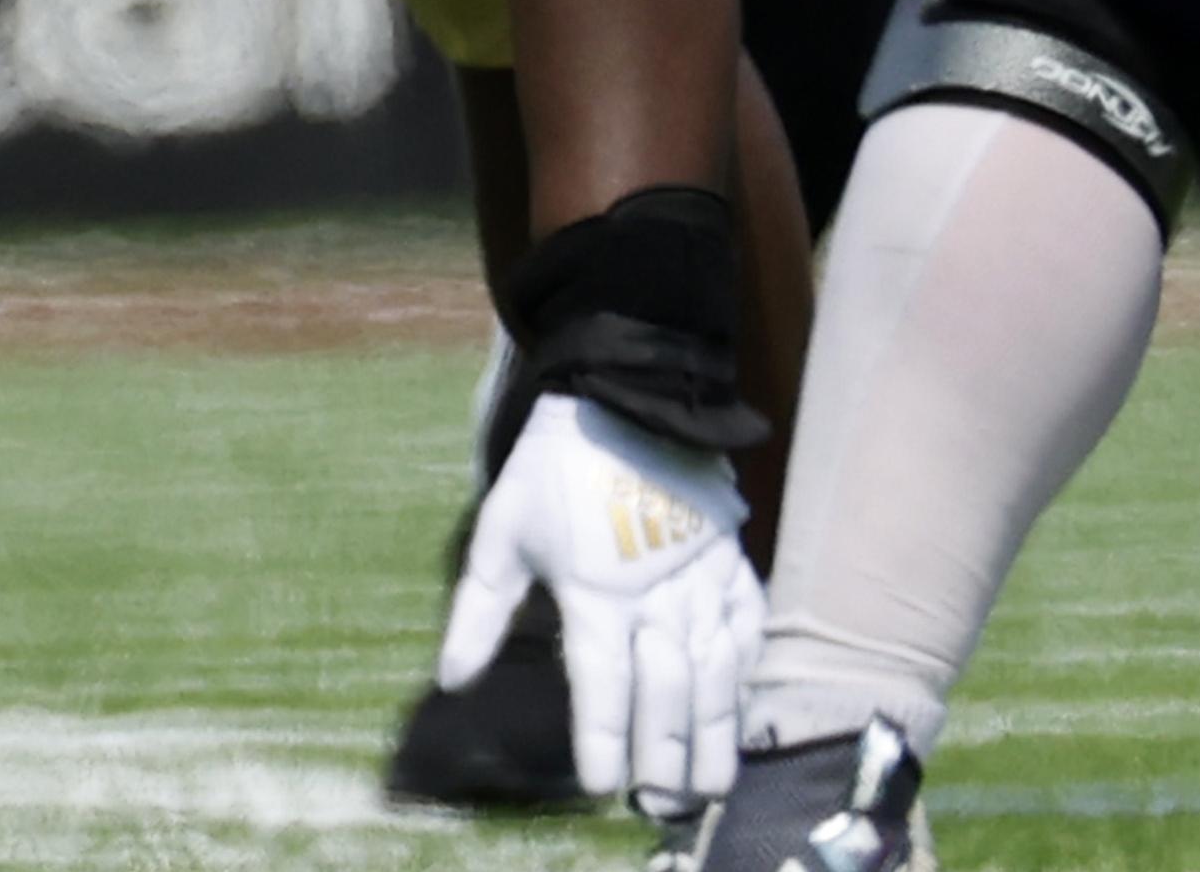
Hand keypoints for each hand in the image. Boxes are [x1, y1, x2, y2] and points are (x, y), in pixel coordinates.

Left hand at [436, 393, 762, 815]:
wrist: (625, 394)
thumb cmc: (554, 467)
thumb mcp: (500, 532)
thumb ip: (478, 611)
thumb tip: (451, 680)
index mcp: (596, 592)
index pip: (602, 685)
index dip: (603, 741)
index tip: (602, 787)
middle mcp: (657, 595)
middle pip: (665, 692)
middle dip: (663, 755)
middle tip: (661, 804)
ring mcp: (703, 577)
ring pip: (716, 672)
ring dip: (713, 732)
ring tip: (710, 784)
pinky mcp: (731, 557)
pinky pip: (748, 624)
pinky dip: (746, 669)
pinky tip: (740, 702)